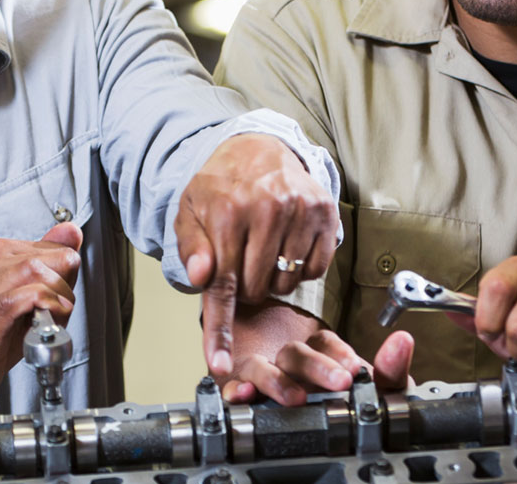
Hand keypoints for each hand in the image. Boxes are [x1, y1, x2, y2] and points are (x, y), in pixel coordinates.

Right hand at [0, 222, 82, 409]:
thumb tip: (71, 232)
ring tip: (48, 319)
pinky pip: (26, 295)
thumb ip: (50, 262)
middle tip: (54, 312)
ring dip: (56, 299)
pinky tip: (39, 322)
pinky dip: (43, 307)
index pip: (59, 248)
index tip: (54, 299)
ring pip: (40, 271)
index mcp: (2, 253)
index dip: (68, 278)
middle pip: (56, 257)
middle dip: (67, 288)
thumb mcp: (26, 291)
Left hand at [176, 133, 336, 377]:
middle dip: (246, 288)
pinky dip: (300, 269)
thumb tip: (200, 278)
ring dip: (273, 280)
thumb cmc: (222, 186)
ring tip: (264, 251)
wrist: (259, 149)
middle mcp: (267, 210)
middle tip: (241, 262)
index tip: (221, 366)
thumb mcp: (191, 211)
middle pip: (256, 291)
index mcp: (228, 212)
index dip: (220, 330)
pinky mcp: (325, 214)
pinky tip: (288, 246)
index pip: (223, 285)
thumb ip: (192, 247)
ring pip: (287, 285)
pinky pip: (314, 271)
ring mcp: (300, 211)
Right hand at [223, 329, 414, 406]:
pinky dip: (234, 389)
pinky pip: (230, 387)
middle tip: (338, 383)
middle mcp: (289, 362)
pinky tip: (243, 395)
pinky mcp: (241, 394)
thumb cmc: (341, 410)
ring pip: (261, 366)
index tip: (354, 370)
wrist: (316, 445)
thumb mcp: (372, 395)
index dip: (339, 352)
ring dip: (277, 380)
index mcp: (319, 357)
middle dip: (317, 366)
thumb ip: (390, 373)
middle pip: (295, 352)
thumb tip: (403, 341)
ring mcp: (264, 377)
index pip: (325, 342)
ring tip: (295, 399)